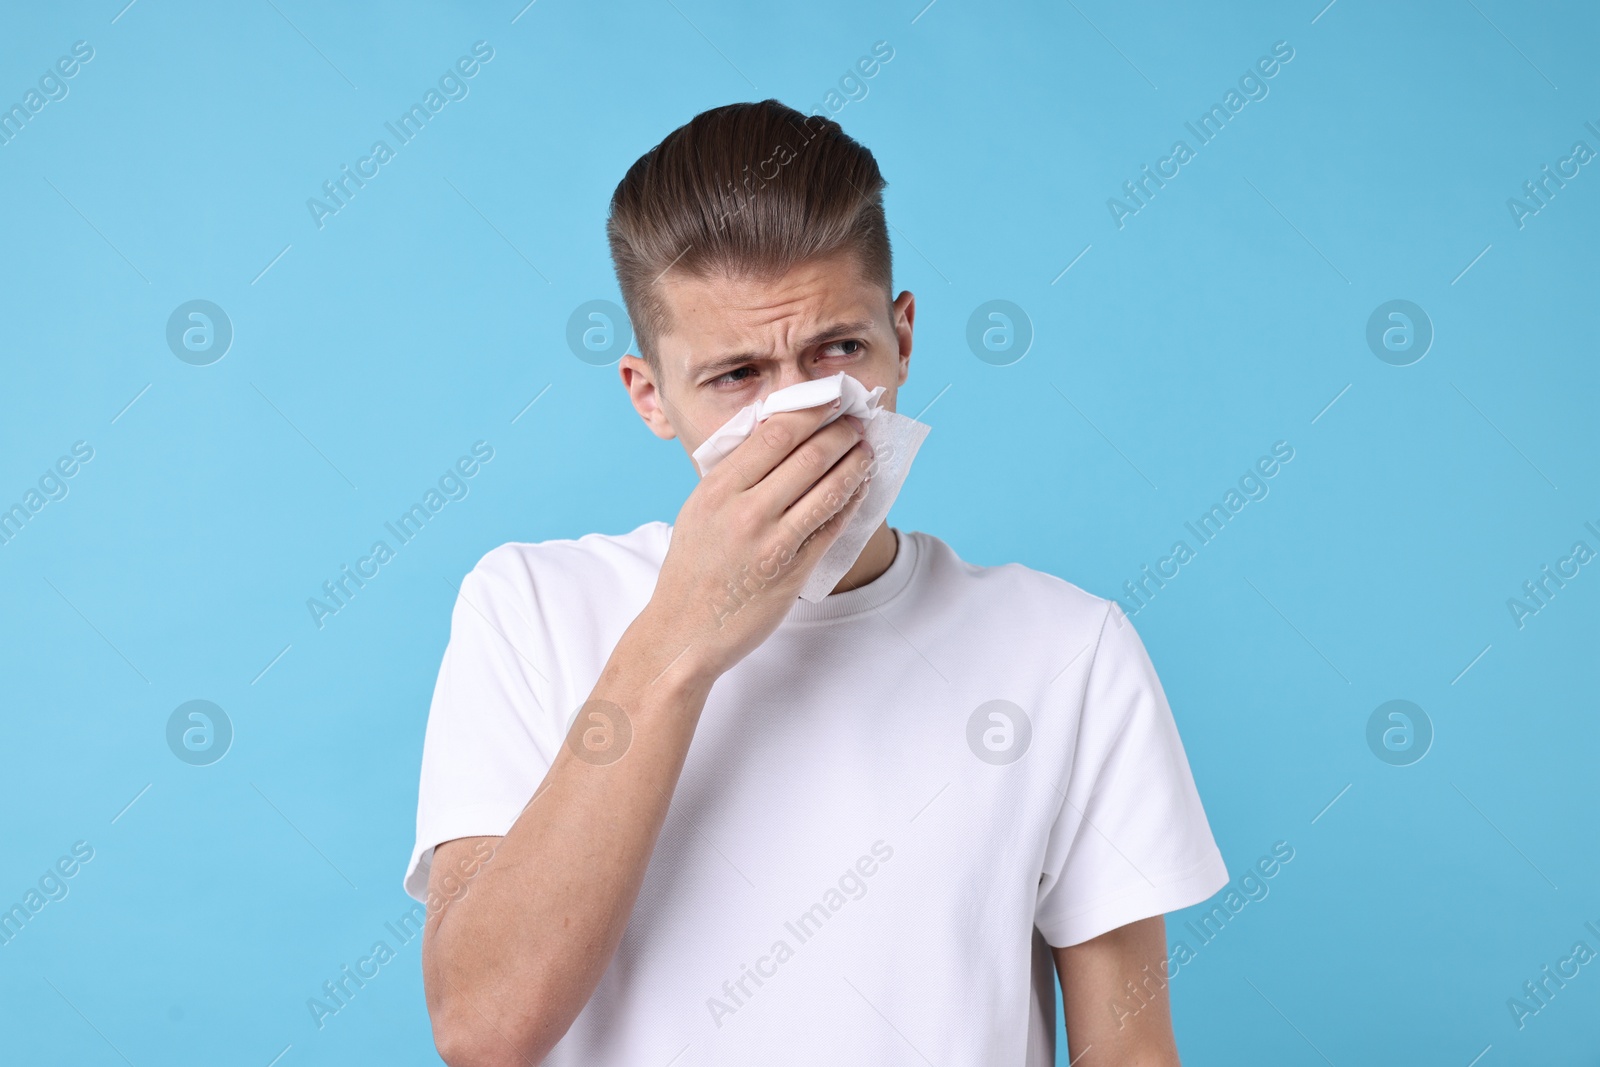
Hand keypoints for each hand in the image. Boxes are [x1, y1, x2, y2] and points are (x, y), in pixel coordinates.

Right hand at [645, 399, 873, 683]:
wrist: (684, 631)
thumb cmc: (693, 566)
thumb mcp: (700, 507)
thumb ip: (735, 473)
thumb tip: (779, 431)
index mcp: (718, 488)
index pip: (776, 432)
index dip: (812, 410)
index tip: (831, 398)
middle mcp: (746, 512)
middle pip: (809, 455)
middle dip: (841, 432)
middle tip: (857, 422)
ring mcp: (772, 543)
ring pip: (828, 489)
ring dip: (855, 464)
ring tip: (867, 449)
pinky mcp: (793, 571)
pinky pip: (831, 527)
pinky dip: (850, 501)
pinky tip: (859, 487)